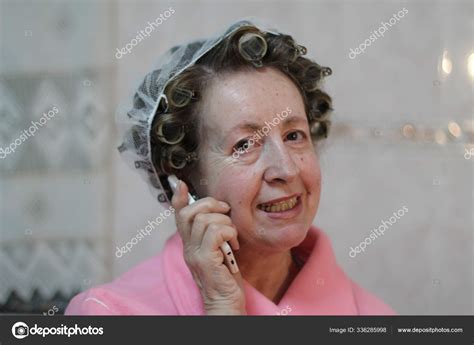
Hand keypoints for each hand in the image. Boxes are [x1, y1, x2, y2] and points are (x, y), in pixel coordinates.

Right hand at [171, 179, 245, 314]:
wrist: (225, 303)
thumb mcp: (218, 251)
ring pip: (205, 219)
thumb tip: (220, 213)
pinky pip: (215, 232)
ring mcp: (194, 254)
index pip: (178, 216)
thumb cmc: (225, 277)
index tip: (181, 184)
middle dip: (210, 204)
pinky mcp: (205, 259)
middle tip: (226, 212)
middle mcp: (187, 247)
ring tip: (232, 236)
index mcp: (189, 244)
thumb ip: (213, 234)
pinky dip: (229, 232)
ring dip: (225, 222)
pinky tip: (234, 244)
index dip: (179, 198)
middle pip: (190, 212)